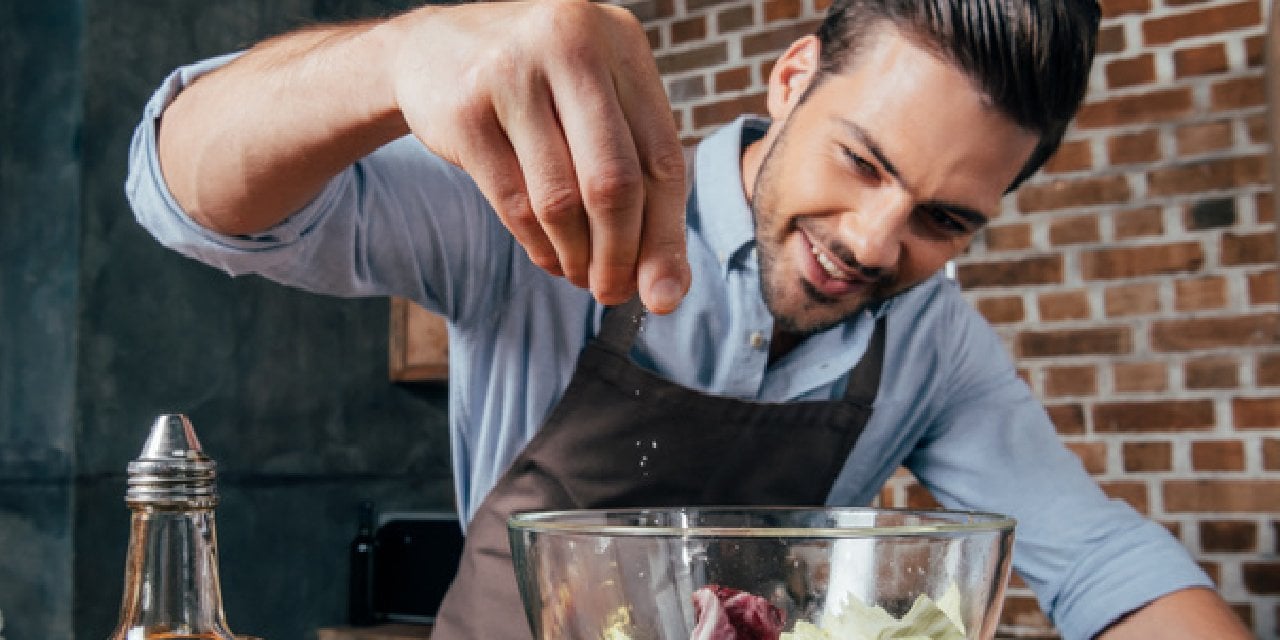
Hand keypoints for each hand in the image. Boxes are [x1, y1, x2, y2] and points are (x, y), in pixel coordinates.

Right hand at [386, 0, 690, 312]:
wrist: (434, 48)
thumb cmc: (540, 91)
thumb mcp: (597, 108)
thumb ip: (640, 179)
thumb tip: (666, 290)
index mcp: (619, 42)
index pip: (662, 156)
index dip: (666, 235)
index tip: (664, 294)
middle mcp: (570, 45)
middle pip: (614, 182)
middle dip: (619, 255)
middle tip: (614, 293)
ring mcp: (512, 74)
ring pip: (561, 201)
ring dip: (576, 256)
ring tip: (579, 274)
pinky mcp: (466, 111)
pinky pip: (515, 203)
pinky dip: (538, 246)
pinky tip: (549, 257)